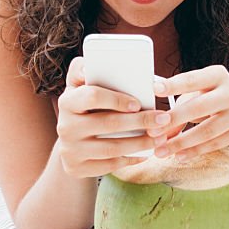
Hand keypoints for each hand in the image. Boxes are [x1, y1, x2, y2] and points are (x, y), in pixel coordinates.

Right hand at [54, 56, 165, 177]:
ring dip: (140, 143)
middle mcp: (65, 125)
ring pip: (111, 148)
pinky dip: (130, 160)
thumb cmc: (87, 106)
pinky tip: (145, 153)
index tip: (138, 102)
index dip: (117, 99)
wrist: (70, 142)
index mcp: (68, 100)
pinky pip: (109, 165)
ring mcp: (70, 149)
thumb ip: (92, 69)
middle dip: (140, 121)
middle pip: (108, 123)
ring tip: (160, 138)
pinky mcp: (76, 168)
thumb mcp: (83, 86)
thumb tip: (108, 61)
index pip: (92, 96)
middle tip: (163, 119)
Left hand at [147, 65, 228, 158]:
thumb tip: (156, 130)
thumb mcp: (193, 96)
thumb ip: (176, 109)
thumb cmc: (207, 98)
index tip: (155, 89)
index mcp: (218, 75)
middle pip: (200, 107)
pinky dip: (195, 151)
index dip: (174, 85)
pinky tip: (179, 156)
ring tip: (161, 151)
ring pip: (208, 130)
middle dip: (175, 119)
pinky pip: (215, 144)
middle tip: (153, 132)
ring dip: (181, 142)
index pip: (193, 79)